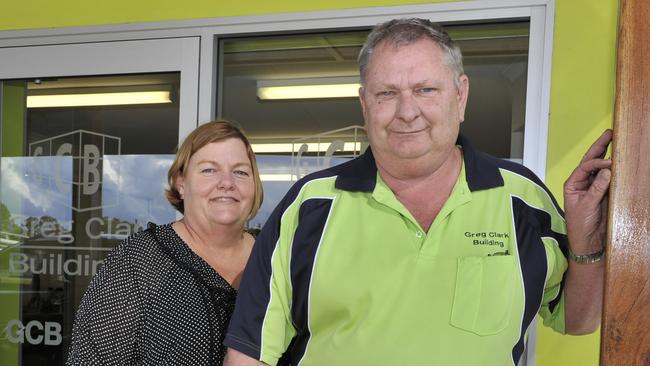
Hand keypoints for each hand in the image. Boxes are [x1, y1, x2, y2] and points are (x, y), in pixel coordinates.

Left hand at [563, 129, 612, 254]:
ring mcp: (594, 187)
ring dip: (607, 154)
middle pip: (591, 161)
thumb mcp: (587, 206)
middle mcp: (582, 183)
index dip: (596, 162)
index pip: (584, 167)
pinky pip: (610, 178)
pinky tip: (620, 159)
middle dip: (600, 147)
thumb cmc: (580, 225)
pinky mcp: (604, 193)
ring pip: (601, 167)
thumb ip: (597, 188)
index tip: (608, 163)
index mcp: (573, 184)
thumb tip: (607, 170)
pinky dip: (615, 169)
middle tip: (609, 133)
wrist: (588, 242)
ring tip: (615, 139)